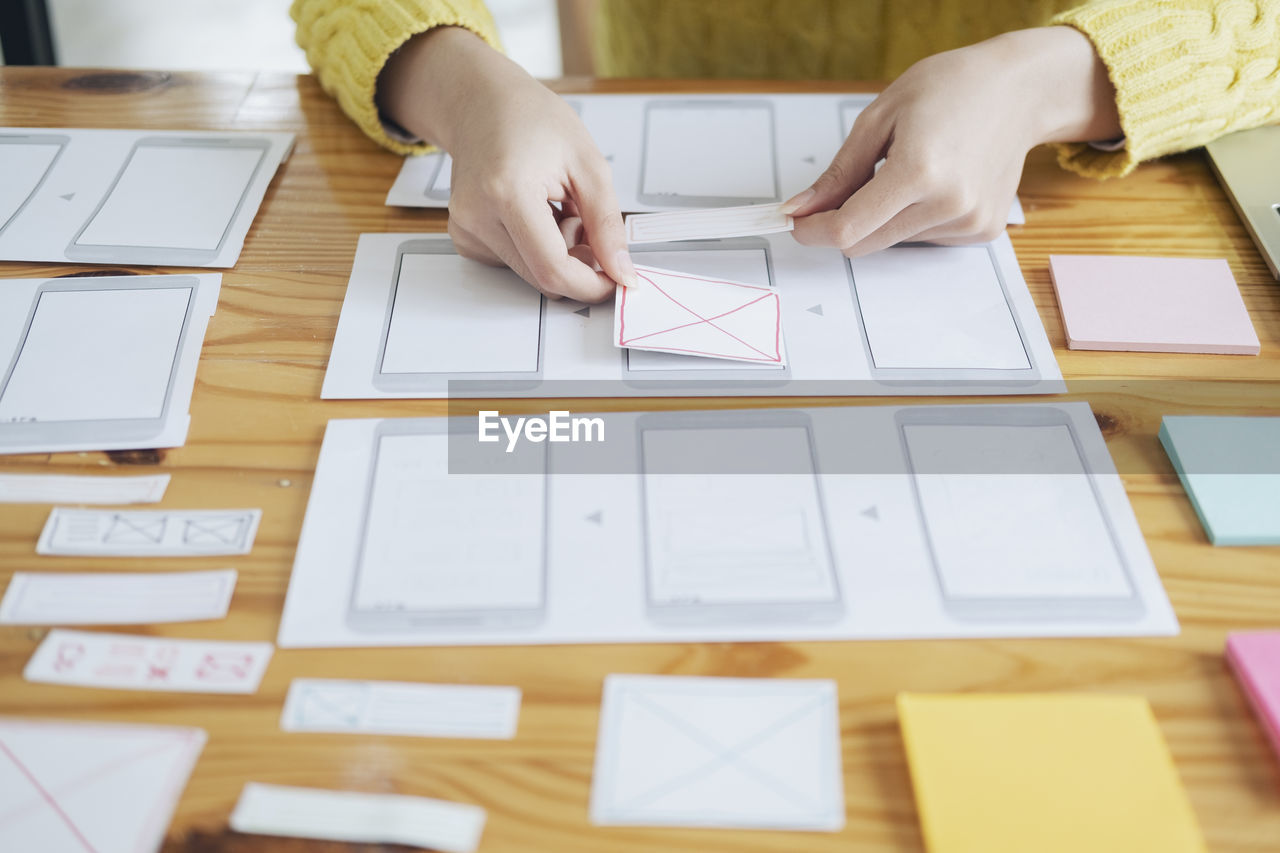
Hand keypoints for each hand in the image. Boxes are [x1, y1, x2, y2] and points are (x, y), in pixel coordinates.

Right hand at [378, 27, 636, 300]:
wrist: (480, 103)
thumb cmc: (530, 119)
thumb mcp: (587, 163)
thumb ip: (607, 224)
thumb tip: (620, 271)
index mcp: (507, 192)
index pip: (552, 269)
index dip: (590, 285)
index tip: (615, 280)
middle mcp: (477, 216)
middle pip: (542, 277)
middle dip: (577, 264)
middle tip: (586, 222)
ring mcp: (466, 229)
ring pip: (530, 274)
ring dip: (557, 254)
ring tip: (558, 208)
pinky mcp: (464, 237)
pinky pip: (513, 264)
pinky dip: (535, 249)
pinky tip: (535, 214)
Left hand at [783, 27, 1120, 255]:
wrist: (1021, 91)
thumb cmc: (951, 89)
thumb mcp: (881, 116)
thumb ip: (838, 173)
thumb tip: (800, 209)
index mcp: (919, 170)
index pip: (847, 229)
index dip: (813, 230)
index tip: (798, 222)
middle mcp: (948, 204)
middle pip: (865, 243)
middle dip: (843, 224)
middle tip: (843, 190)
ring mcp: (969, 222)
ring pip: (892, 242)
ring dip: (883, 217)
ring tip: (911, 169)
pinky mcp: (983, 231)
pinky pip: (924, 238)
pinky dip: (914, 218)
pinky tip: (937, 182)